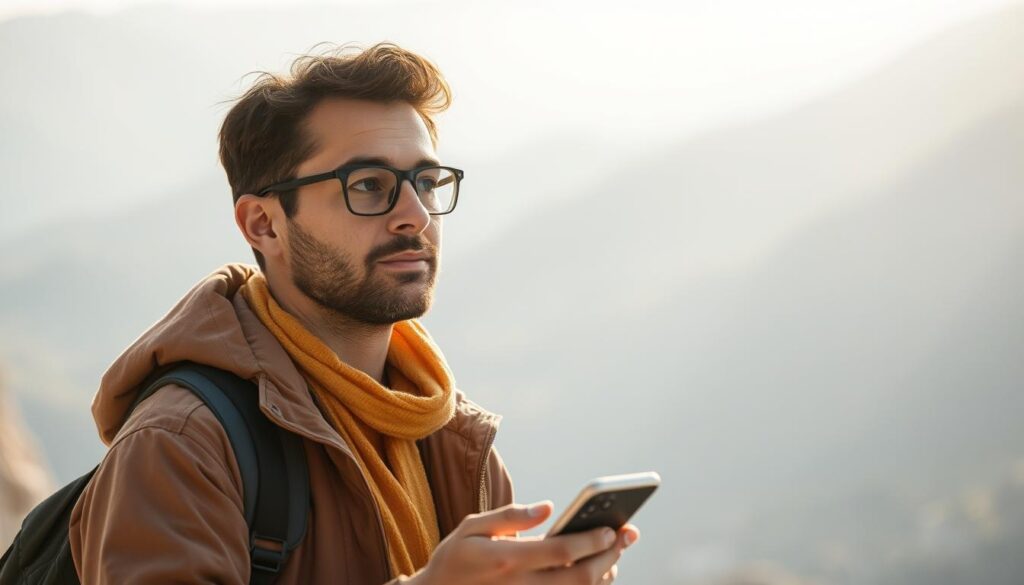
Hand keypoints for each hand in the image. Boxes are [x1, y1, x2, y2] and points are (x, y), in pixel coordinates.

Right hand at [406, 501, 639, 584]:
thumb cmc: (455, 560)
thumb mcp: (472, 528)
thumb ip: (510, 516)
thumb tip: (547, 507)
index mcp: (508, 560)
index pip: (561, 551)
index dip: (591, 541)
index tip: (611, 529)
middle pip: (579, 577)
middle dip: (609, 557)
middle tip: (625, 537)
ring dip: (603, 576)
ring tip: (614, 555)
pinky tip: (596, 575)